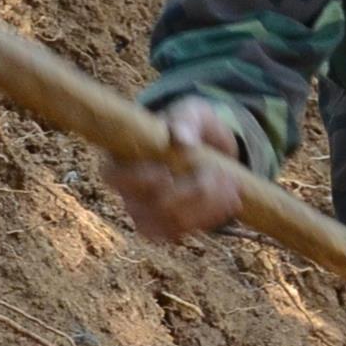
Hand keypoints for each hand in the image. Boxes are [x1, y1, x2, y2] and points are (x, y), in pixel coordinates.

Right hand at [106, 97, 246, 245]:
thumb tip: (181, 139)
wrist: (210, 146)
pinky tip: (231, 201)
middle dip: (186, 194)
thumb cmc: (191, 125)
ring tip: (232, 186)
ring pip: (167, 224)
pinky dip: (209, 218)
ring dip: (204, 208)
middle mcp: (128, 190)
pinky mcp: (166, 227)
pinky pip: (182, 232)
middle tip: (220, 173)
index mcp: (122, 158)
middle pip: (143, 208)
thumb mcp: (192, 113)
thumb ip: (186, 120)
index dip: (138, 179)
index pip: (112, 176)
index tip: (167, 172)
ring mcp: (145, 212)